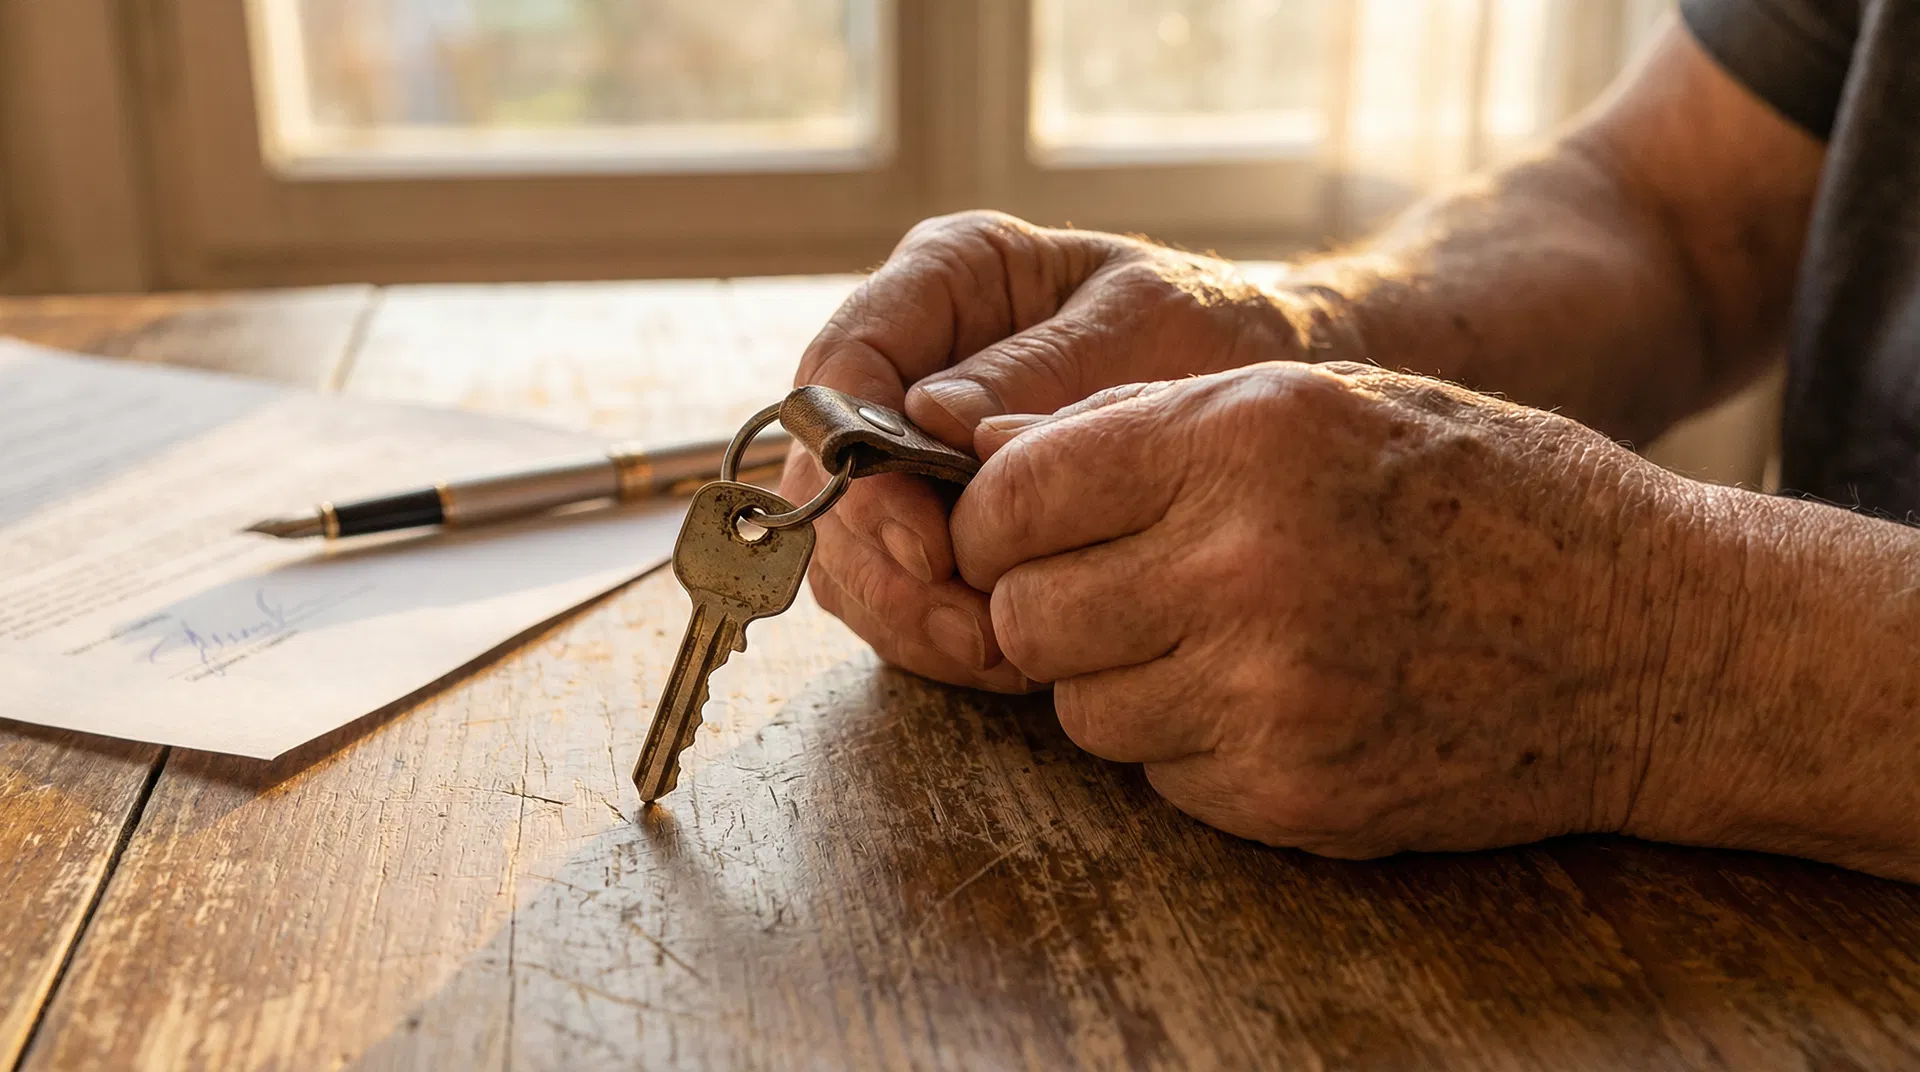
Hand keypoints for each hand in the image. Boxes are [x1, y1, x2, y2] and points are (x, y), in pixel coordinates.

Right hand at [780, 211, 1315, 691]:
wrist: (1269, 393)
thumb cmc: (1214, 331)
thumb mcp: (1149, 327)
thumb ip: (1041, 369)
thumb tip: (930, 419)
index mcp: (947, 276)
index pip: (845, 361)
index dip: (858, 460)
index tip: (926, 541)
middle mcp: (908, 360)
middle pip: (826, 474)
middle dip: (881, 563)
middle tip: (970, 626)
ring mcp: (909, 448)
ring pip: (846, 547)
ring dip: (905, 615)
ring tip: (999, 652)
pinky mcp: (932, 524)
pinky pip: (894, 593)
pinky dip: (934, 637)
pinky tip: (1007, 660)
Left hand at [951, 361, 1708, 856]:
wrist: (1650, 638)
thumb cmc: (1484, 493)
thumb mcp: (1324, 402)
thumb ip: (1143, 420)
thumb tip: (982, 448)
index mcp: (1244, 440)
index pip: (1012, 499)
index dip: (995, 520)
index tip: (1021, 532)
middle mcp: (1244, 567)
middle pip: (1026, 617)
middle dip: (1051, 605)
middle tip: (1119, 590)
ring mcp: (1269, 696)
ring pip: (1080, 709)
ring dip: (1120, 680)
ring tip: (1219, 640)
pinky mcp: (1293, 795)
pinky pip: (1159, 775)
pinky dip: (1191, 743)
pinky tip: (1278, 698)